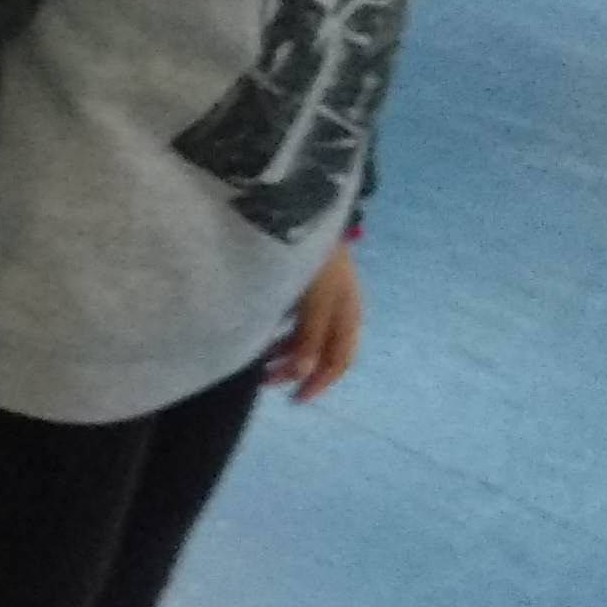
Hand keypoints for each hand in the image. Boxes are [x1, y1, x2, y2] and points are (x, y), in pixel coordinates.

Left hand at [272, 239, 364, 399]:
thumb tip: (303, 374)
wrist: (304, 206)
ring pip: (305, 333)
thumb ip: (309, 337)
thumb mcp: (313, 300)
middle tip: (264, 379)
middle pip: (321, 349)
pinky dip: (281, 330)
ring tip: (259, 360)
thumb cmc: (312, 257)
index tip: (294, 400)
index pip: (339, 360)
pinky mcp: (303, 279)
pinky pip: (295, 316)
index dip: (318, 383)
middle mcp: (339, 306)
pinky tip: (261, 331)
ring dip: (285, 351)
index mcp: (347, 314)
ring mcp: (321, 292)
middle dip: (295, 369)